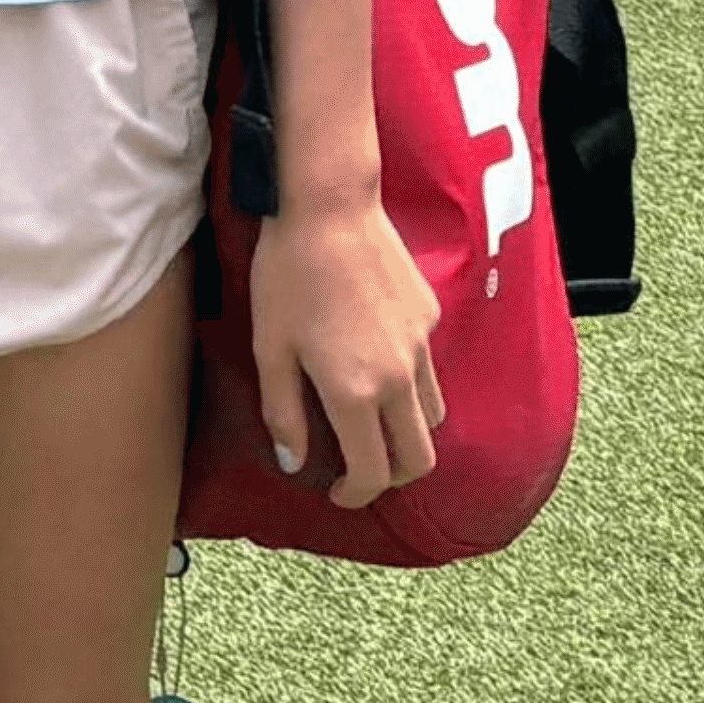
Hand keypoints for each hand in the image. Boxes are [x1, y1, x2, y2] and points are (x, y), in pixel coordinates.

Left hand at [248, 185, 442, 506]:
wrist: (327, 206)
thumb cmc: (286, 275)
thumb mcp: (270, 348)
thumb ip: (284, 413)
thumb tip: (294, 463)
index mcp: (354, 393)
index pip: (372, 472)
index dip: (355, 496)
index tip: (338, 494)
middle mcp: (398, 378)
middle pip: (419, 459)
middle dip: (392, 478)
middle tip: (362, 470)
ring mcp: (421, 346)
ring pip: (433, 417)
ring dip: (408, 434)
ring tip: (373, 421)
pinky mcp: (430, 316)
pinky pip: (431, 370)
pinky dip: (412, 386)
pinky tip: (378, 362)